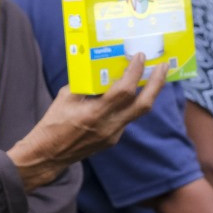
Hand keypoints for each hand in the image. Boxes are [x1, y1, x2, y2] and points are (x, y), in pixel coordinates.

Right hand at [7, 55, 167, 188]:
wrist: (48, 156)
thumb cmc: (53, 124)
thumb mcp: (65, 98)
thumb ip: (85, 84)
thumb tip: (100, 69)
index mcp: (94, 114)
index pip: (124, 91)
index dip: (135, 72)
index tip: (140, 57)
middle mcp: (109, 126)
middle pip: (143, 105)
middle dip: (157, 83)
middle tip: (164, 66)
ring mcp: (113, 135)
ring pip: (138, 112)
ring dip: (148, 93)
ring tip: (153, 76)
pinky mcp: (113, 140)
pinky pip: (126, 118)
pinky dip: (130, 104)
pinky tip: (129, 94)